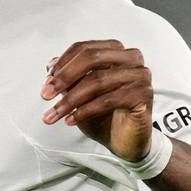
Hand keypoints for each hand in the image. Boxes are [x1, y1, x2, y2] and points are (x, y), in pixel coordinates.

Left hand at [40, 39, 153, 160]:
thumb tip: (50, 65)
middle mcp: (131, 58)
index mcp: (115, 50)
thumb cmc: (104, 115)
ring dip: (70, 100)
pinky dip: (85, 110)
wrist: (123, 141)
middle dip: (65, 77)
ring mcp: (140, 75)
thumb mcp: (79, 93)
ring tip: (54, 114)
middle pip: (92, 58)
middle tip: (45, 95)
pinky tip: (71, 120)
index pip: (84, 49)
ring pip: (98, 81)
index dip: (61, 64)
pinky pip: (108, 99)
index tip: (46, 83)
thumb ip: (68, 77)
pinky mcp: (144, 95)